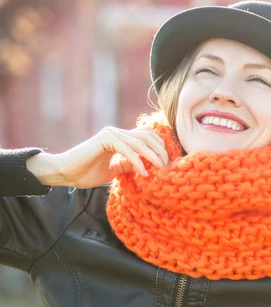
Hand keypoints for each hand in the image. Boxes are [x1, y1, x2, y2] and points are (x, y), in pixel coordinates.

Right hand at [28, 126, 168, 187]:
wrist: (65, 173)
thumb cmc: (85, 173)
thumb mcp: (114, 171)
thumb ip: (128, 165)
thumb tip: (146, 166)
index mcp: (120, 139)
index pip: (147, 136)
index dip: (159, 146)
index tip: (167, 163)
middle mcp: (117, 133)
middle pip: (148, 135)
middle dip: (161, 150)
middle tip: (168, 166)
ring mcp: (111, 134)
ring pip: (140, 141)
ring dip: (153, 155)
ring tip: (161, 168)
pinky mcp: (105, 140)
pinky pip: (127, 149)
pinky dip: (137, 161)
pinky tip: (144, 173)